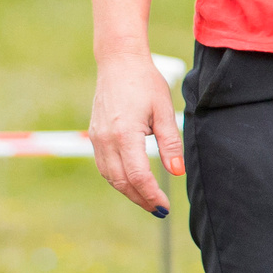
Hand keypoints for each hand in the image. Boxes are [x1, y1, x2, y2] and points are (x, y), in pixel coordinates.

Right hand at [89, 52, 183, 214]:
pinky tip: (132, 183)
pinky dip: (118, 179)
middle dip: (140, 198)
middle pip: (121, 181)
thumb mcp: (164, 111)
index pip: (137, 175)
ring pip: (109, 176)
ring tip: (148, 201)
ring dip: (128, 191)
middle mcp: (106, 139)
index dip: (151, 194)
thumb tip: (177, 171)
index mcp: (124, 134)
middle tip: (159, 209)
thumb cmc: (145, 83)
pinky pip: (104, 165)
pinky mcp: (95, 135)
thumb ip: (170, 143)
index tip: (165, 206)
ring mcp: (97, 137)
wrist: (118, 63)